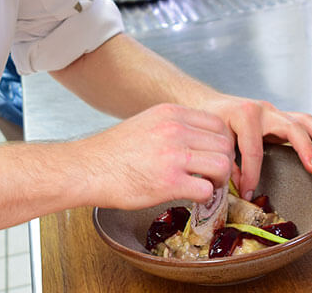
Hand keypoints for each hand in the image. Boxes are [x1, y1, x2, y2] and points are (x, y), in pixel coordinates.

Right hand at [80, 103, 235, 209]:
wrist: (87, 169)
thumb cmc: (113, 151)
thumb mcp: (146, 122)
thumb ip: (172, 126)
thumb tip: (197, 138)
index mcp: (171, 113)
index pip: (218, 124)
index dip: (221, 143)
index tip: (214, 155)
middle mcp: (175, 130)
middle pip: (224, 144)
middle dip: (224, 162)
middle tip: (214, 175)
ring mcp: (174, 156)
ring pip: (222, 165)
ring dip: (218, 180)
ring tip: (206, 186)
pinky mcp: (169, 182)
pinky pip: (206, 189)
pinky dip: (205, 197)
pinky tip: (193, 197)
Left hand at [199, 95, 311, 200]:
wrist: (208, 103)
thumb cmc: (209, 121)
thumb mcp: (212, 140)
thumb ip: (226, 162)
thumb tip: (239, 185)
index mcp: (244, 115)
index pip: (254, 150)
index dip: (252, 175)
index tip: (250, 193)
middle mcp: (263, 110)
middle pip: (289, 127)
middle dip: (303, 148)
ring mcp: (274, 113)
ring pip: (302, 121)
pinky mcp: (280, 118)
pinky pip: (304, 123)